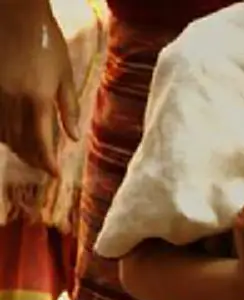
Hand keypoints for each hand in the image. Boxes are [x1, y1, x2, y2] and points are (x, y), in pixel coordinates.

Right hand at [0, 0, 79, 175]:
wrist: (17, 11)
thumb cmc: (47, 40)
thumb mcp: (65, 73)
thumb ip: (68, 107)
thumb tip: (73, 137)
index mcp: (38, 99)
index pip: (42, 142)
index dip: (48, 163)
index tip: (55, 174)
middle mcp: (15, 99)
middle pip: (21, 142)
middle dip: (33, 159)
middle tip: (43, 166)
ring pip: (4, 133)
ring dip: (17, 148)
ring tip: (29, 154)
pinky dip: (3, 132)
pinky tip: (11, 135)